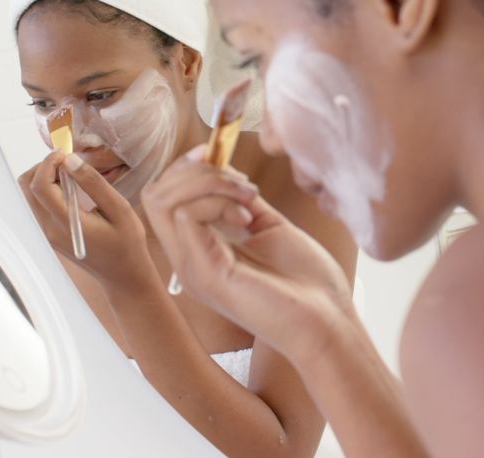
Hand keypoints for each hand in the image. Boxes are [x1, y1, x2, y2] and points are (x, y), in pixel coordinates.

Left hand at [18, 151, 156, 291]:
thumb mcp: (119, 210)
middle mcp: (49, 229)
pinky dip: (50, 190)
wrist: (123, 276)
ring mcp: (47, 233)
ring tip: (73, 176)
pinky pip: (39, 204)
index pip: (40, 185)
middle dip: (44, 167)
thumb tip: (71, 160)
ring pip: (30, 194)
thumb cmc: (127, 244)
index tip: (67, 153)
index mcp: (66, 223)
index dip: (48, 162)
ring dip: (47, 178)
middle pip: (27, 187)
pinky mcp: (50, 234)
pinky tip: (73, 190)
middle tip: (70, 163)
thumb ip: (94, 183)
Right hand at [142, 146, 357, 365]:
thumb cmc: (308, 285)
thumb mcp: (271, 229)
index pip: (164, 198)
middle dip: (195, 169)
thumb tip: (231, 175)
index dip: (188, 169)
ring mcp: (193, 268)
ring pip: (164, 200)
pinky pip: (186, 216)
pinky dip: (217, 201)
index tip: (224, 160)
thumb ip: (244, 205)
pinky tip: (248, 217)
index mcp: (201, 252)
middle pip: (156, 194)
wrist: (328, 323)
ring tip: (248, 197)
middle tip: (238, 178)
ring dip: (209, 182)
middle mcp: (189, 261)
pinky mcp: (207, 273)